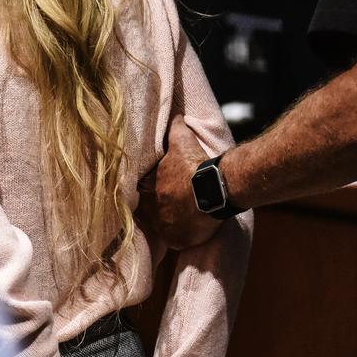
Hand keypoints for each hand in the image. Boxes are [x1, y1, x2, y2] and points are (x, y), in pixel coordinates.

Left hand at [135, 116, 218, 248]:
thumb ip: (175, 129)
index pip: (142, 191)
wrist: (214, 187)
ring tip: (179, 220)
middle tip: (170, 206)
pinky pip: (176, 241)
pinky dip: (181, 237)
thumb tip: (176, 116)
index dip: (148, 191)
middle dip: (157, 208)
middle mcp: (152, 208)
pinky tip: (187, 232)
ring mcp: (164, 225)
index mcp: (150, 187)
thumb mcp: (182, 142)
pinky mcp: (177, 238)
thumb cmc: (195, 164)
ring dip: (168, 223)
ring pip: (162, 226)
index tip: (153, 191)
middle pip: (149, 210)